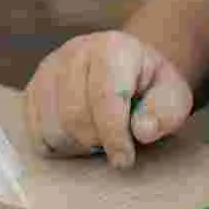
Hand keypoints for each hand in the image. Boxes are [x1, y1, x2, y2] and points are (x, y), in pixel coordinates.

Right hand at [23, 29, 194, 167]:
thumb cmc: (151, 87)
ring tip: (96, 139)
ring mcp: (49, 68)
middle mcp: (75, 51)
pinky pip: (34, 129)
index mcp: (112, 48)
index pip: (104, 96)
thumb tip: (142, 130)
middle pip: (73, 114)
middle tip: (113, 146)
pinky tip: (76, 138)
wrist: (127, 68)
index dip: (114, 135)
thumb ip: (165, 113)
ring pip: (50, 125)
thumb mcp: (173, 96)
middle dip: (95, 141)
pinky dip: (55, 144)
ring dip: (75, 145)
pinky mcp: (34, 86)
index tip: (124, 160)